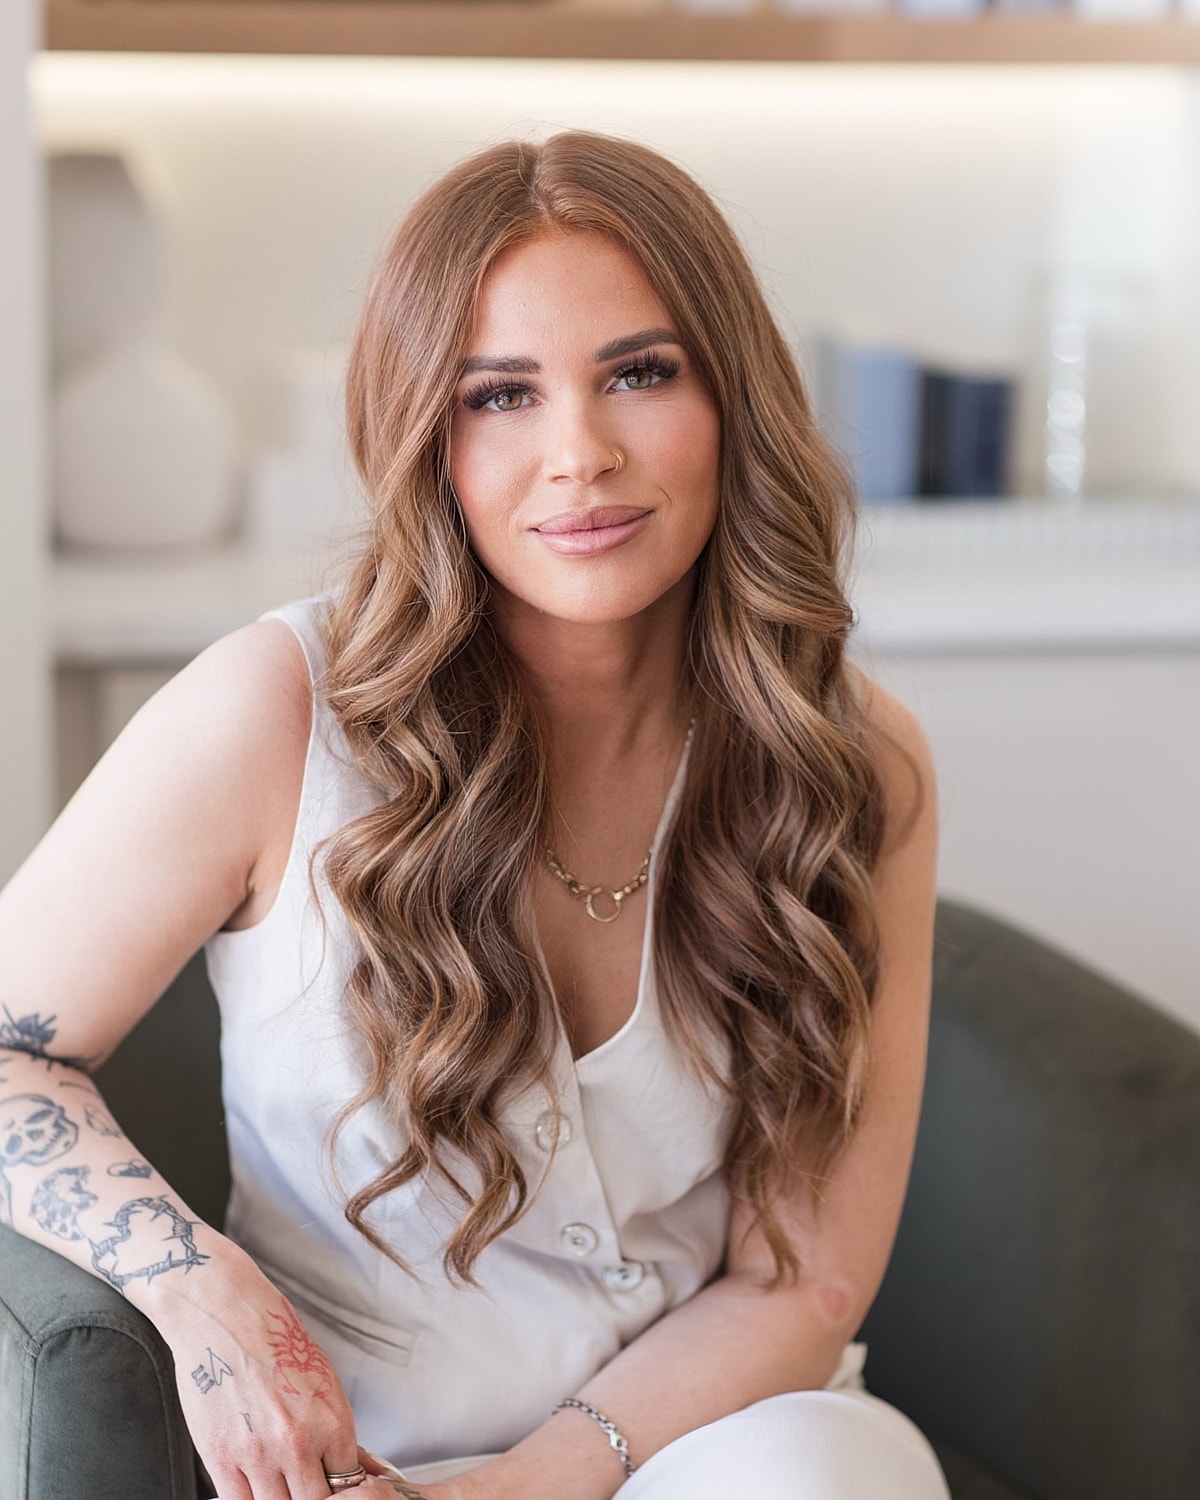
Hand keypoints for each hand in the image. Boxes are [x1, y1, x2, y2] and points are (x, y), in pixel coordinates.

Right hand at [151, 1247, 360, 1498]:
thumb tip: (354, 1468)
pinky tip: (252, 1485)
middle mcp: (299, 1444)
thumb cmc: (277, 1342)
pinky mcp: (222, 1458)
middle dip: (310, 1495)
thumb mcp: (325, 1381)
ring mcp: (259, 1455)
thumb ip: (336, 1432)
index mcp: (333, 1423)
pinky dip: (247, 1498)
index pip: (347, 1484)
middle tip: (302, 1483)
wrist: (227, 1317)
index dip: (339, 1489)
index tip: (329, 1484)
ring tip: (277, 1480)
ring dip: (278, 1497)